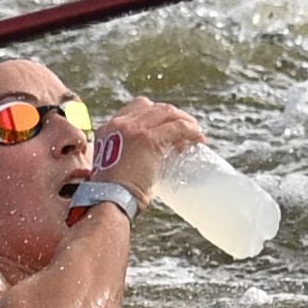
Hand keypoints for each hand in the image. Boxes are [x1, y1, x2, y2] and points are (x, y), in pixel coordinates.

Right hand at [86, 100, 202, 202]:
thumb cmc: (112, 193)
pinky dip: (192, 131)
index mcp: (108, 129)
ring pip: (168, 114)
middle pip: (155, 107)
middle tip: (186, 129)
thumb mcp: (113, 166)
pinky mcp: (148, 138)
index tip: (168, 126)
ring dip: (186, 121)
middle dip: (174, 116)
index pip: (137, 108)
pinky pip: (177, 127)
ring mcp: (134, 129)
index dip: (157, 115)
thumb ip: (124, 157)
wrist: (108, 200)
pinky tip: (199, 139)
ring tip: (196, 134)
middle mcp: (119, 124)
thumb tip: (145, 163)